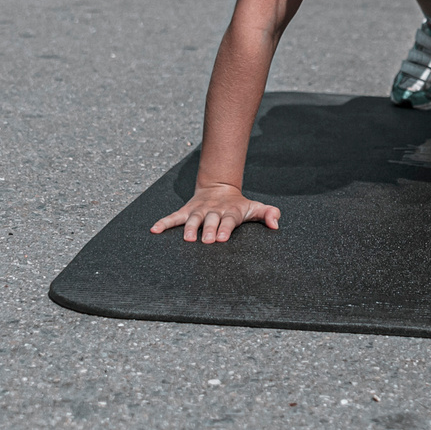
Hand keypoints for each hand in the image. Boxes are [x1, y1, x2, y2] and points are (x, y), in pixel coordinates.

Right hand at [150, 181, 279, 243]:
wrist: (220, 188)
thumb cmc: (238, 205)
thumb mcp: (255, 207)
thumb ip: (268, 213)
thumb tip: (276, 223)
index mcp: (230, 212)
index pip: (228, 221)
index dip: (225, 228)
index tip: (222, 238)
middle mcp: (213, 211)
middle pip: (210, 221)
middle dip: (208, 230)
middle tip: (207, 241)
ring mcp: (198, 211)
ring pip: (192, 219)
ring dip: (189, 228)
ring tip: (187, 239)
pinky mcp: (186, 212)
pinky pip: (173, 217)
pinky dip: (163, 223)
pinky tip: (154, 230)